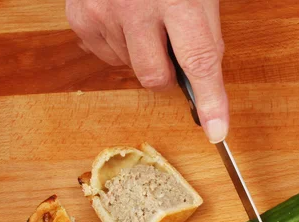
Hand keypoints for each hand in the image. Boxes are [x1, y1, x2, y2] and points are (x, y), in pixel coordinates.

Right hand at [66, 0, 228, 142]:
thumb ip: (203, 34)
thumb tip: (203, 81)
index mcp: (179, 0)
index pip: (199, 61)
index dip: (211, 100)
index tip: (217, 131)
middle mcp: (137, 8)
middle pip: (155, 77)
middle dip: (167, 72)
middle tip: (170, 45)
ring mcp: (103, 13)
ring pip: (130, 69)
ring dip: (142, 54)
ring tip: (144, 17)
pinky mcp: (80, 17)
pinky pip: (106, 56)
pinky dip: (119, 45)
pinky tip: (123, 19)